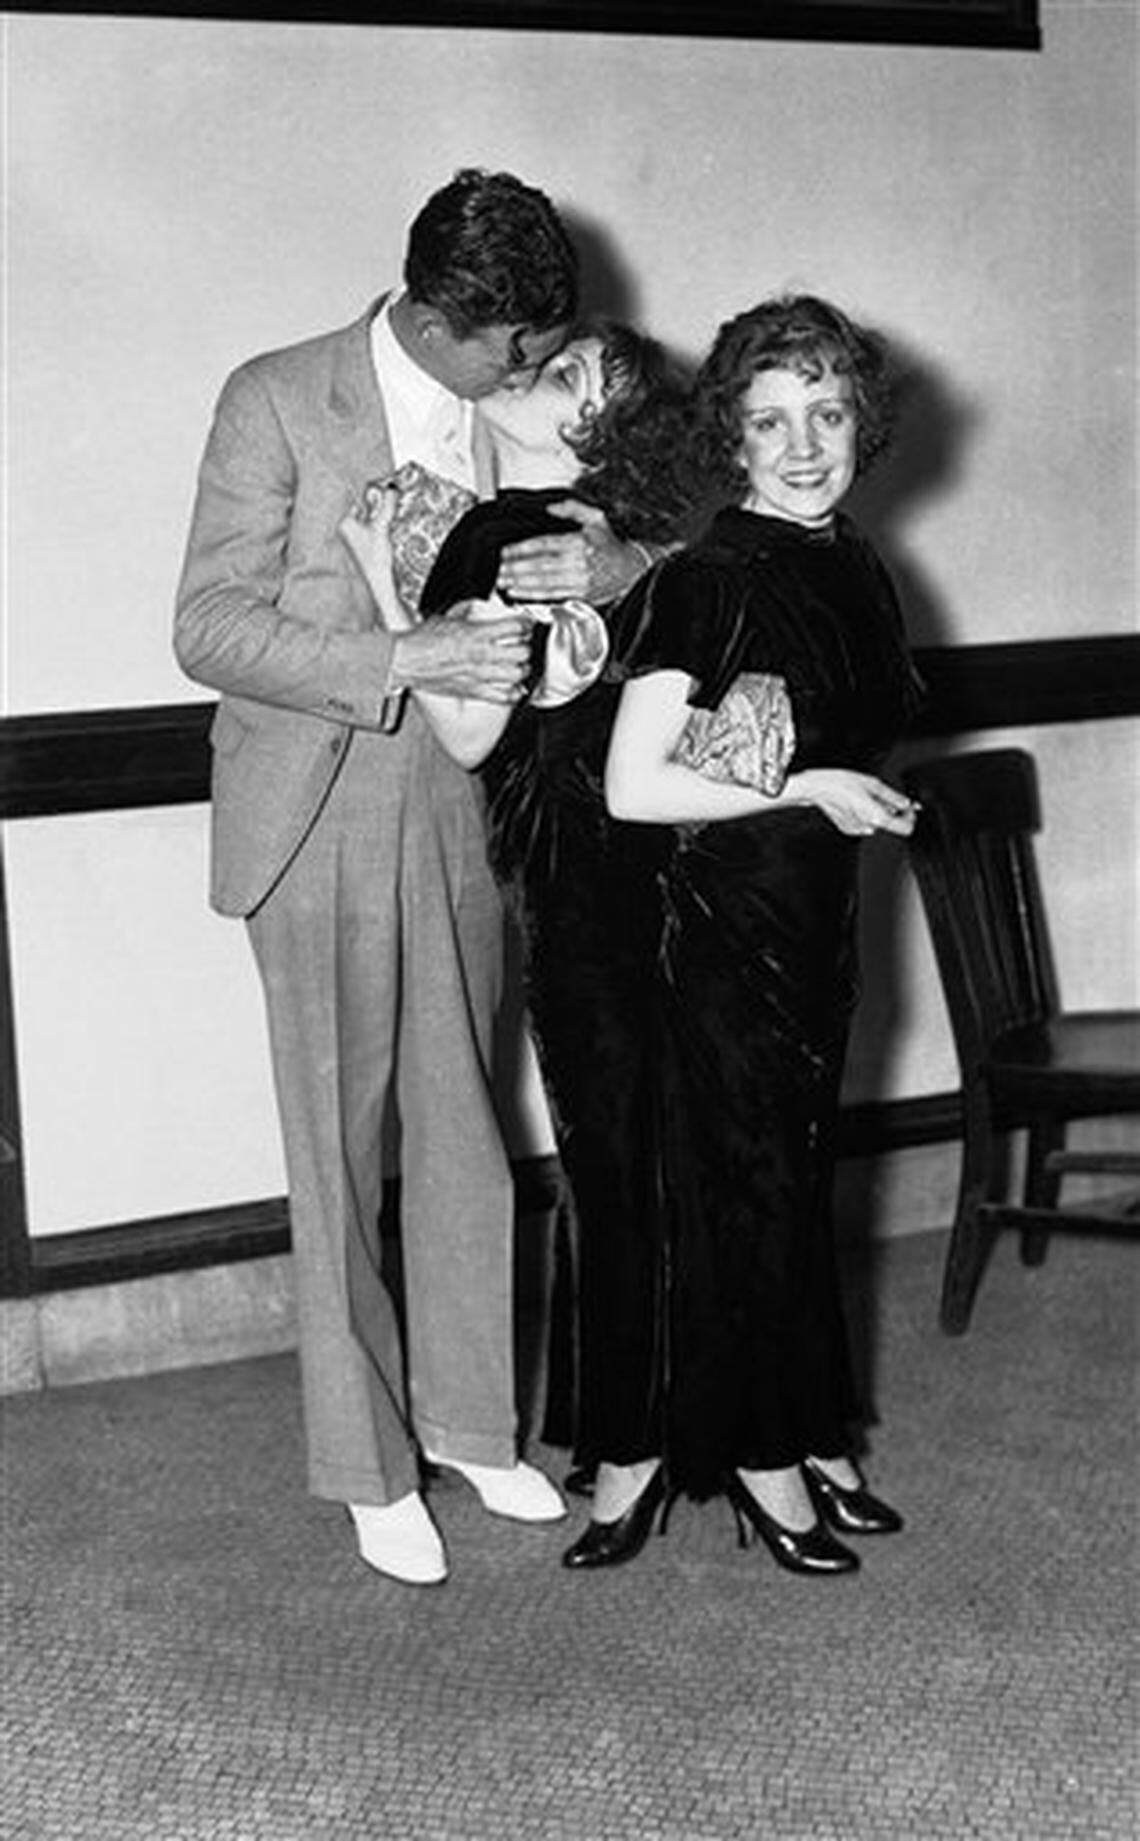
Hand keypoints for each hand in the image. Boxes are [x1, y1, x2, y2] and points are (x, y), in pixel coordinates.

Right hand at [388, 602, 532, 701]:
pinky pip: (503, 697)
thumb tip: (474, 607)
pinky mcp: (473, 691)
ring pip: (517, 676)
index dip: (525, 624)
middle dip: (526, 649)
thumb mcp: (446, 618)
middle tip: (524, 646)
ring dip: (522, 670)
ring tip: (521, 667)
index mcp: (476, 634)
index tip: (526, 625)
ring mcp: (479, 675)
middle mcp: (481, 655)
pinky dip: (513, 693)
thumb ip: (465, 613)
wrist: (405, 661)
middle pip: (522, 653)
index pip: (514, 627)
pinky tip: (514, 688)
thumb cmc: (421, 641)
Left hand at [496, 500, 649, 604]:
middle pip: (539, 566)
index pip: (543, 545)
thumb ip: (572, 509)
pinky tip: (519, 593)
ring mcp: (579, 581)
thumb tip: (550, 507)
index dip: (520, 549)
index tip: (504, 552)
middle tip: (498, 570)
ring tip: (503, 582)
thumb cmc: (610, 545)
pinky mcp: (579, 595)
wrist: (630, 570)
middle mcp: (578, 563)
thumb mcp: (596, 518)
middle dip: (515, 569)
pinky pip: (551, 595)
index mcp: (579, 542)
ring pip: (543, 583)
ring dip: (520, 583)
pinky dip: (532, 596)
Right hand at [788, 769, 918, 837]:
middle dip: (891, 810)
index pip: (906, 828)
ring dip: (876, 811)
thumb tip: (906, 803)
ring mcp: (857, 830)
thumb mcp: (873, 784)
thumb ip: (893, 797)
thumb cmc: (841, 783)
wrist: (817, 788)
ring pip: (876, 822)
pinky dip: (864, 814)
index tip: (907, 807)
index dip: (910, 817)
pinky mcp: (848, 829)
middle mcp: (868, 827)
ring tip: (866, 796)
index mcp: (877, 817)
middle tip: (884, 796)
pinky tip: (855, 803)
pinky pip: (863, 823)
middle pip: (890, 823)